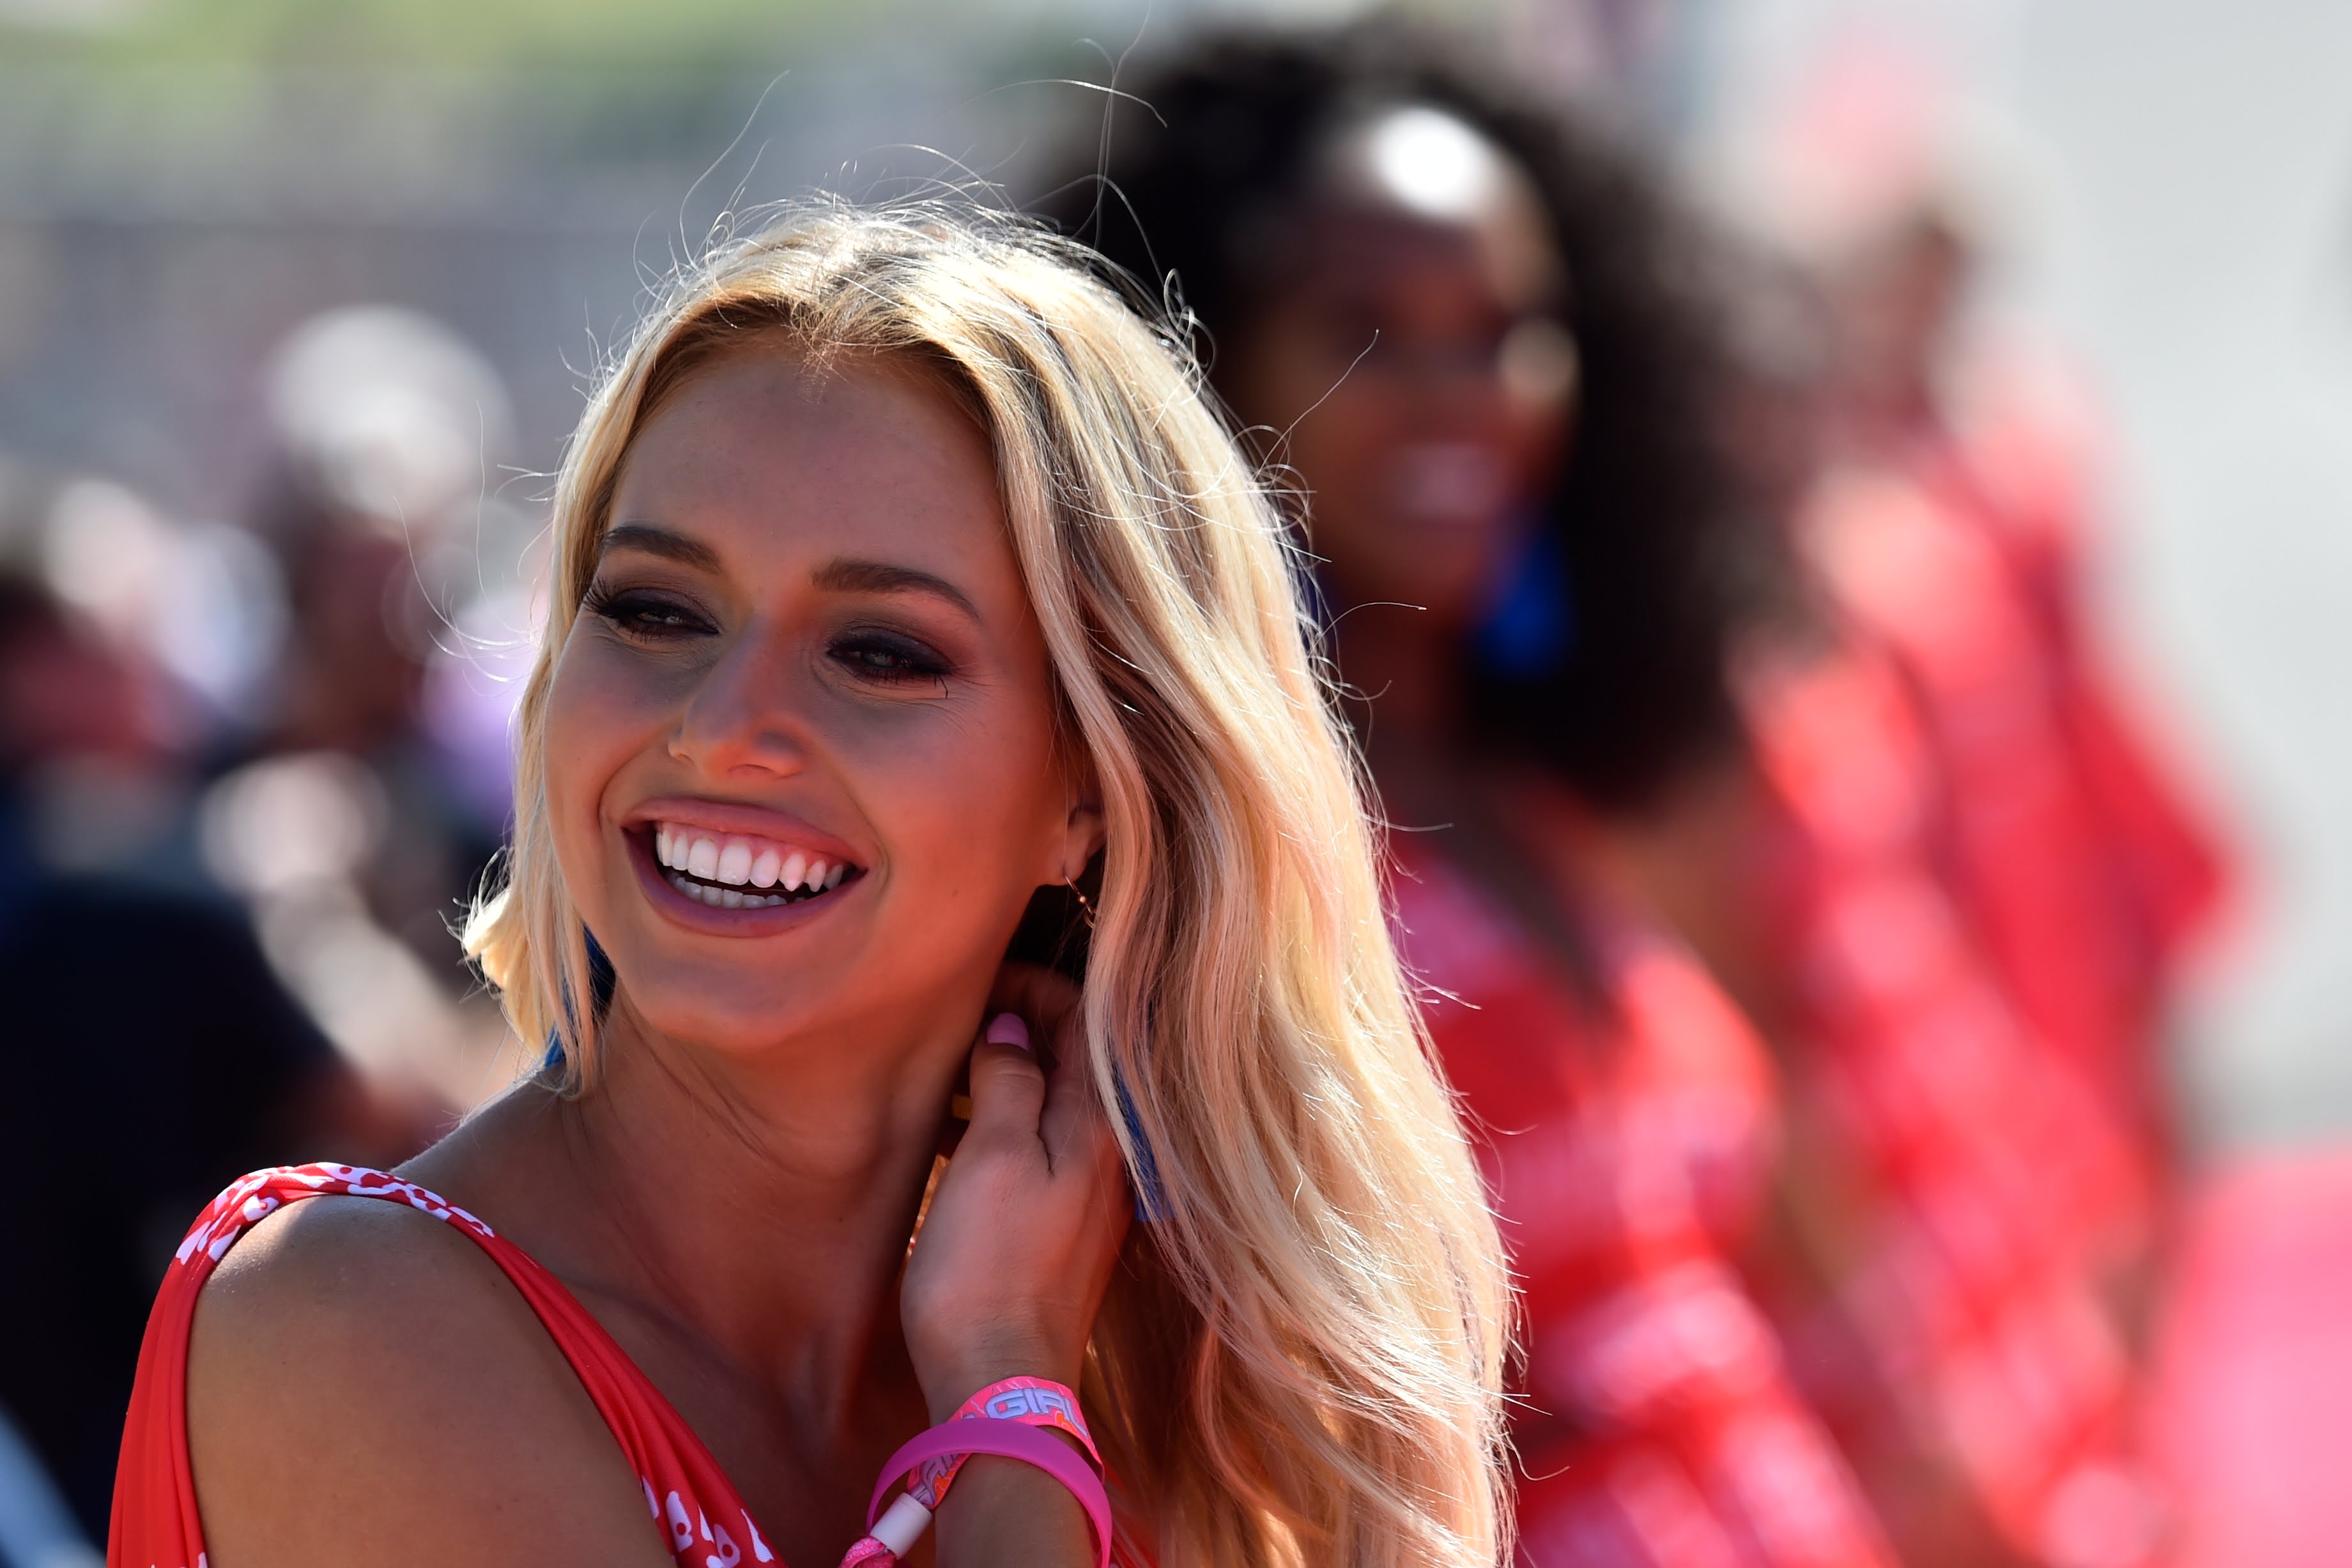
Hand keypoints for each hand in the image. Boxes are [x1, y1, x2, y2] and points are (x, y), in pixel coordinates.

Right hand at [901, 963, 1132, 1418]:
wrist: (999, 1388)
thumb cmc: (986, 1272)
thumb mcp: (990, 1158)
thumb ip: (1009, 1080)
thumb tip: (1010, 1028)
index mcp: (1102, 1125)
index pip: (1084, 1019)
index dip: (1032, 986)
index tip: (978, 979)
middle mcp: (1111, 1153)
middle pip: (1075, 1058)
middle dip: (1020, 1025)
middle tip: (958, 1013)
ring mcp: (1092, 1191)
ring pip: (1053, 1103)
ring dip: (1005, 1075)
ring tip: (945, 1066)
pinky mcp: (1066, 1225)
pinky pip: (1041, 1147)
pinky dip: (1002, 1124)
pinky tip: (952, 1132)